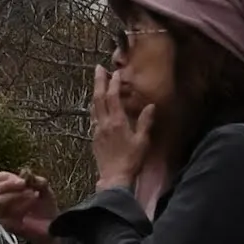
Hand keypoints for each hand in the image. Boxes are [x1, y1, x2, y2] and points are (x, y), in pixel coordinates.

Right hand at [0, 171, 56, 243]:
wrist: (53, 227)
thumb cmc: (46, 208)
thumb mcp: (45, 190)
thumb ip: (37, 180)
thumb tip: (25, 172)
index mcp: (7, 189)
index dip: (4, 177)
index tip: (22, 180)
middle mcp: (2, 200)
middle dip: (11, 186)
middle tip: (27, 187)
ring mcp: (3, 213)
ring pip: (0, 200)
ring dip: (17, 196)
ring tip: (33, 197)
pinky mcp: (6, 224)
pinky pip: (7, 214)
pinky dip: (20, 208)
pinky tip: (30, 209)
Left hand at [88, 56, 151, 191]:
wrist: (114, 176)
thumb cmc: (132, 159)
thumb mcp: (143, 141)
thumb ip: (145, 122)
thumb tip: (151, 106)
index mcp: (116, 122)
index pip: (113, 97)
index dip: (114, 84)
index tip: (116, 73)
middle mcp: (104, 122)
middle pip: (98, 97)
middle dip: (98, 81)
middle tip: (98, 68)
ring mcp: (97, 129)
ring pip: (93, 105)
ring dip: (95, 92)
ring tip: (97, 82)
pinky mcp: (94, 136)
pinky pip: (93, 116)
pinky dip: (95, 106)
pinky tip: (96, 105)